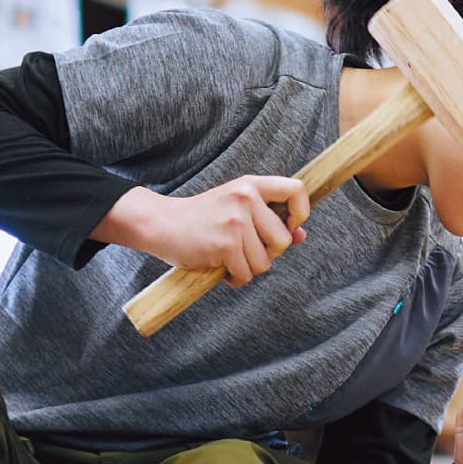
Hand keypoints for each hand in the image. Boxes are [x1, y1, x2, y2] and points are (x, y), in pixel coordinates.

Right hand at [147, 175, 310, 284]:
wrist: (161, 224)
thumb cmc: (203, 219)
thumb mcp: (237, 208)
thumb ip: (269, 219)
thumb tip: (300, 235)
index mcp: (251, 185)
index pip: (296, 190)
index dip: (301, 212)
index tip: (289, 226)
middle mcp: (246, 198)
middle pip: (283, 240)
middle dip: (267, 254)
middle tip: (243, 249)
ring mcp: (236, 221)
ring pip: (265, 262)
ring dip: (248, 268)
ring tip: (228, 257)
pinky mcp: (225, 245)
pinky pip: (246, 274)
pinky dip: (235, 278)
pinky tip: (220, 267)